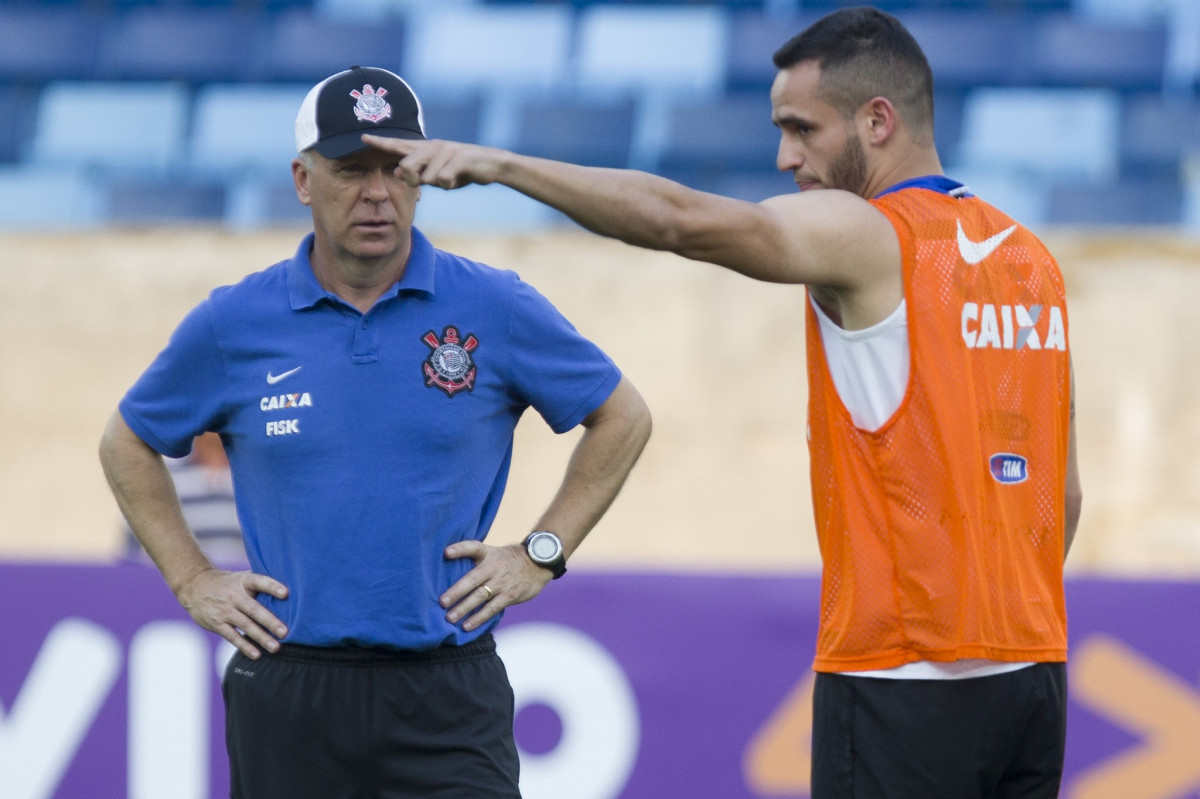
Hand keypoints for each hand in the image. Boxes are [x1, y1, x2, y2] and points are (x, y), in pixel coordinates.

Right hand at [175, 568, 288, 658]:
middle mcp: (235, 596)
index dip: (272, 587)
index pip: (259, 582)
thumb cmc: (227, 583)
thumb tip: (290, 589)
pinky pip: (232, 636)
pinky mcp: (217, 624)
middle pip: (254, 609)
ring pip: (245, 625)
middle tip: (285, 632)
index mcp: (243, 582)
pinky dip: (245, 646)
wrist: (195, 586)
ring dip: (261, 637)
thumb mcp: (241, 577)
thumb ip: (260, 583)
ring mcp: (225, 611)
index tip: (286, 593)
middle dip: (270, 621)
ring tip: (276, 647)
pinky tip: (257, 654)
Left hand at [361, 135, 503, 189]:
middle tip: (423, 183)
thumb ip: (416, 173)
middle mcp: (432, 147)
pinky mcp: (459, 159)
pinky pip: (444, 180)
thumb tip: (396, 172)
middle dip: (411, 179)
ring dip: (438, 183)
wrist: (491, 164)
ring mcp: (446, 151)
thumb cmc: (459, 170)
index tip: (362, 137)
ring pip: (427, 177)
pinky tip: (457, 179)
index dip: (380, 142)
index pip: (397, 145)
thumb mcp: (435, 174)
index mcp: (424, 150)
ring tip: (450, 177)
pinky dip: (449, 184)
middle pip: (407, 166)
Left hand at [440, 541, 552, 631]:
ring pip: (480, 596)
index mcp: (487, 554)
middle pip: (472, 579)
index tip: (446, 553)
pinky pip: (492, 608)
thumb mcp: (493, 552)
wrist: (537, 564)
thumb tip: (447, 567)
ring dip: (464, 608)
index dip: (460, 549)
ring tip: (450, 618)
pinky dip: (479, 618)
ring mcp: (502, 583)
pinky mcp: (510, 596)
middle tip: (442, 602)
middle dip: (456, 591)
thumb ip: (474, 560)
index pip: (473, 547)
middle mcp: (493, 568)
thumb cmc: (508, 559)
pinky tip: (467, 625)